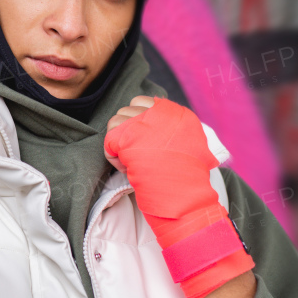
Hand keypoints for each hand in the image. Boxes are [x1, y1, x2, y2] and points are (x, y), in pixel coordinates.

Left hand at [103, 97, 254, 297]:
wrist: (186, 197)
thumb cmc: (187, 179)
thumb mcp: (188, 145)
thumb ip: (170, 130)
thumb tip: (147, 118)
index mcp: (176, 114)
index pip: (142, 101)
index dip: (135, 120)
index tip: (140, 140)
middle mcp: (161, 114)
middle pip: (125, 111)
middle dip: (124, 132)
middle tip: (135, 155)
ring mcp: (145, 124)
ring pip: (114, 123)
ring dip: (118, 144)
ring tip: (132, 163)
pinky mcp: (131, 139)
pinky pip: (109, 142)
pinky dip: (113, 157)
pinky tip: (127, 169)